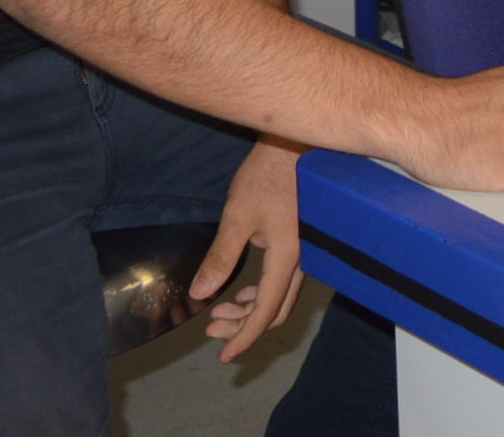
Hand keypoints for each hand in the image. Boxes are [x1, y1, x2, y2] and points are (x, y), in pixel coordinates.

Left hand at [192, 137, 306, 363]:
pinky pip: (283, 283)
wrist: (298, 146)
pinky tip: (242, 291)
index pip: (265, 312)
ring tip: (220, 312)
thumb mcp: (237, 216)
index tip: (224, 356)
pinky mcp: (301, 244)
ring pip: (280, 298)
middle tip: (211, 329)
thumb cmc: (268, 176)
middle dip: (242, 326)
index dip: (243, 337)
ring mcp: (304, 253)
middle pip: (274, 311)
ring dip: (250, 311)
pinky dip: (261, 294)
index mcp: (286, 258)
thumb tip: (199, 294)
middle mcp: (300, 261)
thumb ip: (220, 258)